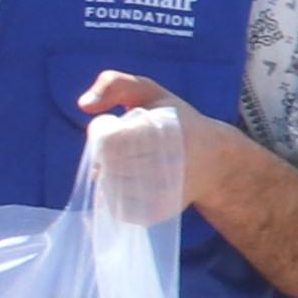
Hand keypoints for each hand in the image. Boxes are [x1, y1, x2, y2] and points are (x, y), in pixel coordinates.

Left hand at [74, 72, 191, 224]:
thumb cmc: (176, 121)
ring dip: (109, 172)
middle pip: (106, 163)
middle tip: (123, 145)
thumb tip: (83, 104)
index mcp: (166, 132)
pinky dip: (115, 193)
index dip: (102, 130)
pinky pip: (117, 207)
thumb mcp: (150, 92)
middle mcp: (167, 167)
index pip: (109, 141)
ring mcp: (162, 194)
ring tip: (131, 161)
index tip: (113, 123)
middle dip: (105, 152)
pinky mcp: (157, 213)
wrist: (214, 162)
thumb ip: (115, 84)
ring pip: (108, 186)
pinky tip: (133, 180)